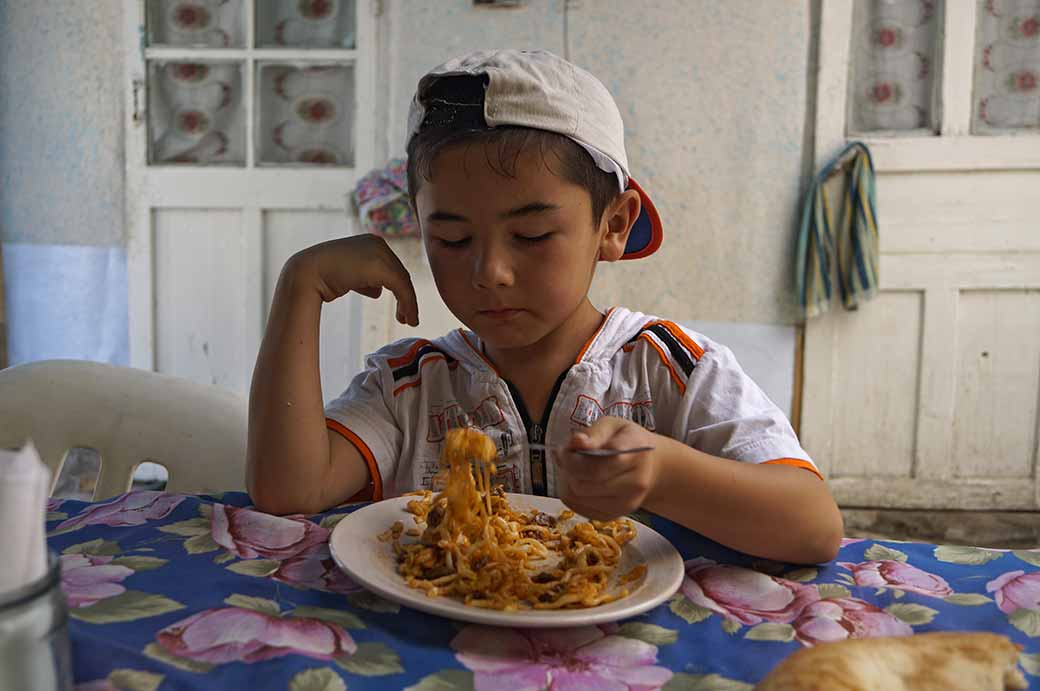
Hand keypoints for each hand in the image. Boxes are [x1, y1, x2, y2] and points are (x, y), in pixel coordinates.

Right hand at [288, 234, 418, 325]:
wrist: (307, 273)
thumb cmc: (323, 277)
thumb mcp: (350, 276)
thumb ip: (366, 280)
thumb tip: (378, 290)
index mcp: (370, 242)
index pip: (391, 268)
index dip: (399, 289)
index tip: (401, 309)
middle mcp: (377, 243)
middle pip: (399, 273)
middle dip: (405, 297)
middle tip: (406, 318)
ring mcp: (379, 252)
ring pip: (402, 280)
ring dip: (408, 303)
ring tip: (407, 320)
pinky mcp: (380, 265)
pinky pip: (401, 286)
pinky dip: (407, 303)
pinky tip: (407, 318)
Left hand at [557, 416, 662, 520]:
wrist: (647, 467)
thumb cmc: (625, 441)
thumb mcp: (613, 425)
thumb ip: (594, 433)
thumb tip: (577, 442)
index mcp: (637, 453)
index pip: (601, 463)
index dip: (575, 458)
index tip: (566, 448)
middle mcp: (636, 483)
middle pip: (584, 484)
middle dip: (567, 468)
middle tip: (566, 455)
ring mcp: (626, 503)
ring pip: (577, 497)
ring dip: (566, 480)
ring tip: (572, 466)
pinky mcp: (613, 516)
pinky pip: (578, 508)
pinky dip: (570, 493)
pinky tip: (577, 479)